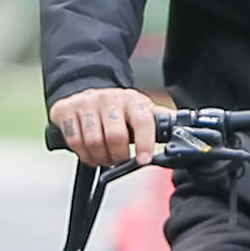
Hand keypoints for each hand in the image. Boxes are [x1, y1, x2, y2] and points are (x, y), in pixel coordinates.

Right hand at [48, 86, 162, 167]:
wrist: (86, 89)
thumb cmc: (118, 109)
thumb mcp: (141, 111)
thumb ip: (160, 123)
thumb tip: (183, 133)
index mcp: (133, 100)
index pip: (142, 122)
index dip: (144, 143)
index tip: (143, 160)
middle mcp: (109, 99)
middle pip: (115, 136)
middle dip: (117, 157)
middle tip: (117, 161)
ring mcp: (86, 103)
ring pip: (92, 141)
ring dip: (99, 158)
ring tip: (104, 158)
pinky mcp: (66, 110)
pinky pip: (74, 140)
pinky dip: (82, 154)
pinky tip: (89, 153)